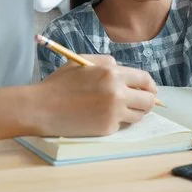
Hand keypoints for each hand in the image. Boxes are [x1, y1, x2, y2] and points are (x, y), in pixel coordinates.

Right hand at [35, 56, 158, 137]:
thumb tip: (124, 70)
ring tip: (121, 109)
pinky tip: (102, 116)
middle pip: (148, 100)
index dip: (150, 85)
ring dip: (134, 112)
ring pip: (138, 115)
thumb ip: (107, 63)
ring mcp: (113, 113)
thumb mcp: (83, 62)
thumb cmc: (60, 83)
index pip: (145, 80)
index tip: (149, 89)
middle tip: (141, 103)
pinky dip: (116, 121)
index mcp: (112, 73)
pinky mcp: (107, 129)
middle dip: (148, 101)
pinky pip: (121, 125)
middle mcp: (117, 93)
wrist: (42, 108)